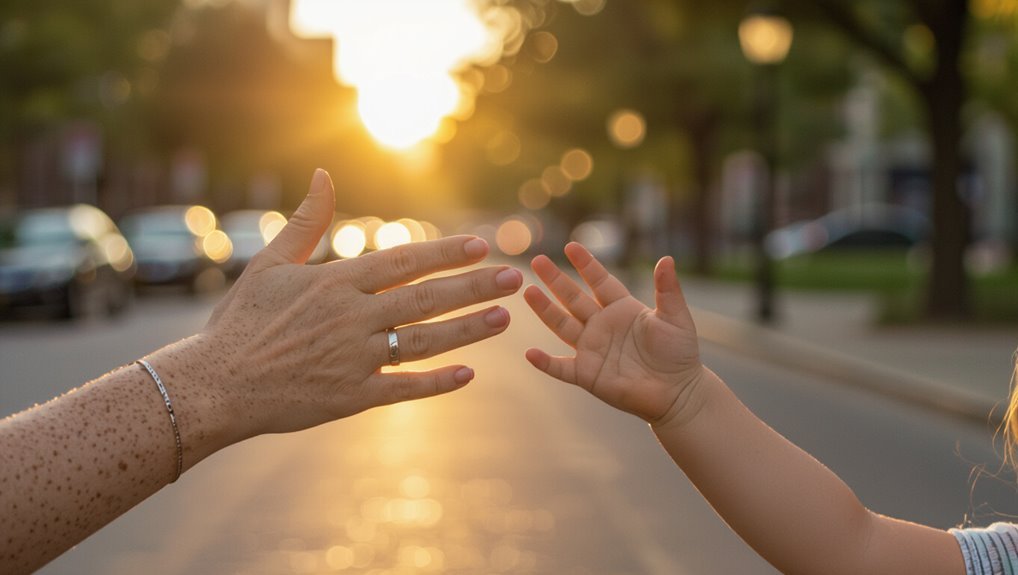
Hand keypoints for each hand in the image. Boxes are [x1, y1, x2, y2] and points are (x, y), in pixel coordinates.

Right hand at [201, 169, 522, 438]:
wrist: (215, 385)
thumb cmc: (241, 322)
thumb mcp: (270, 264)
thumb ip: (306, 221)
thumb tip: (324, 175)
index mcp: (335, 283)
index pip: (403, 262)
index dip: (445, 253)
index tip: (481, 245)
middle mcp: (350, 319)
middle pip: (425, 299)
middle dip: (474, 287)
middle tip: (513, 279)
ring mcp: (353, 360)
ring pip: (423, 342)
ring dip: (467, 330)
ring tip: (504, 318)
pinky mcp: (351, 398)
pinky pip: (404, 388)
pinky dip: (437, 382)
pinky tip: (469, 374)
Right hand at [523, 243, 702, 426]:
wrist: (678, 393)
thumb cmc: (679, 354)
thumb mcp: (675, 317)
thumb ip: (667, 290)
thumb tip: (667, 259)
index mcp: (621, 309)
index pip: (599, 281)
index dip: (586, 264)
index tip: (570, 246)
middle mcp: (602, 326)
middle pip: (573, 299)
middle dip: (556, 280)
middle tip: (537, 261)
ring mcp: (592, 350)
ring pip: (562, 326)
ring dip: (545, 310)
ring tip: (528, 291)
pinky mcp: (588, 374)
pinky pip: (561, 368)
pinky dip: (546, 362)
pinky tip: (530, 353)